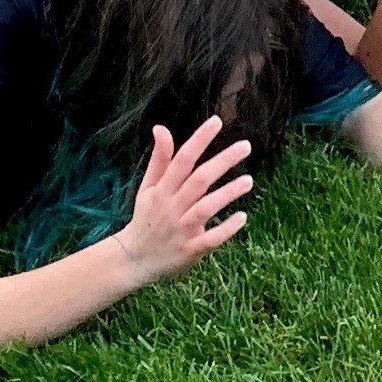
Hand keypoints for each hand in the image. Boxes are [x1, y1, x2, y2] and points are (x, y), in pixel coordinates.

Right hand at [114, 118, 254, 283]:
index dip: (199, 140)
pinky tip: (242, 217)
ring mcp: (181, 229)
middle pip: (199, 181)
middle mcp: (172, 208)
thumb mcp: (148, 188)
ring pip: (205, 209)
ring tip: (248, 181)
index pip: (182, 160)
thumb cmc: (146, 217)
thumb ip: (159, 159)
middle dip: (222, 162)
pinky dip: (226, 229)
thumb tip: (161, 127)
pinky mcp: (189, 250)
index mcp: (162, 190)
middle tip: (245, 146)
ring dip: (228, 194)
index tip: (217, 121)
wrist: (133, 260)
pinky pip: (210, 239)